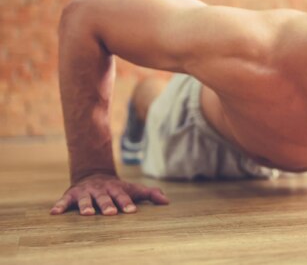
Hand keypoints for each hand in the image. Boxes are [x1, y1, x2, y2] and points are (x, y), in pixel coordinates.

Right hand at [50, 173, 169, 215]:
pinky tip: (55, 213)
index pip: (123, 197)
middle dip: (108, 205)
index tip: (132, 211)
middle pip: (105, 198)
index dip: (127, 204)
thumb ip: (150, 194)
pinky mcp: (72, 196)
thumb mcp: (134, 189)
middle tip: (111, 213)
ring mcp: (86, 192)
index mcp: (116, 189)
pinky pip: (64, 202)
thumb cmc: (118, 189)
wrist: (94, 174)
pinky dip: (60, 206)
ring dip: (86, 206)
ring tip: (87, 215)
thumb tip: (167, 202)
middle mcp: (101, 190)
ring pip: (86, 200)